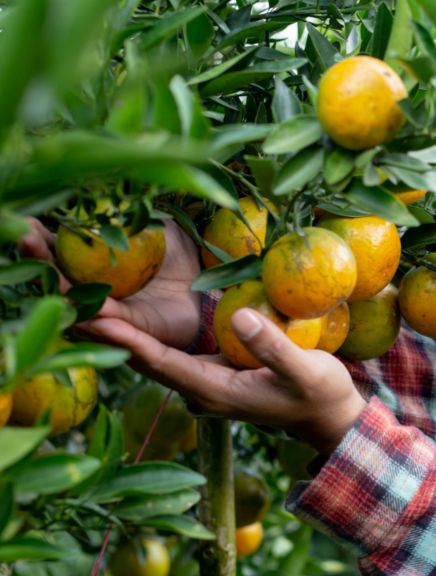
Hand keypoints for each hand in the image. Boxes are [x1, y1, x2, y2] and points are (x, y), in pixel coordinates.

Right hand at [19, 217, 201, 348]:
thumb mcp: (156, 225)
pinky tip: (93, 307)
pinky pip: (113, 325)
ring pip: (75, 304)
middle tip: (24, 238)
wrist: (206, 289)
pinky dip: (101, 316)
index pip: (56, 251)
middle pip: (54, 277)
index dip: (39, 239)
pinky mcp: (133, 331)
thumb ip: (130, 209)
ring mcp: (109, 312)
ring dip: (59, 288)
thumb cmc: (176, 256)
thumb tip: (107, 180)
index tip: (24, 222)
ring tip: (47, 270)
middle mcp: (91, 289)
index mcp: (91, 264)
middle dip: (37, 258)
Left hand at [81, 309, 367, 453]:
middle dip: (107, 333)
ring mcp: (202, 382)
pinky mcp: (209, 372)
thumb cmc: (321, 395)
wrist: (330, 417)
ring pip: (149, 355)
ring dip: (118, 331)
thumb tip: (237, 315)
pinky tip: (123, 308)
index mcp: (214, 391)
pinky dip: (141, 331)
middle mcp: (198, 390)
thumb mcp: (306, 370)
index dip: (124, 340)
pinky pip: (165, 351)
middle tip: (69, 297)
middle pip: (141, 359)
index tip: (93, 316)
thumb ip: (272, 346)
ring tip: (83, 297)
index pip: (158, 362)